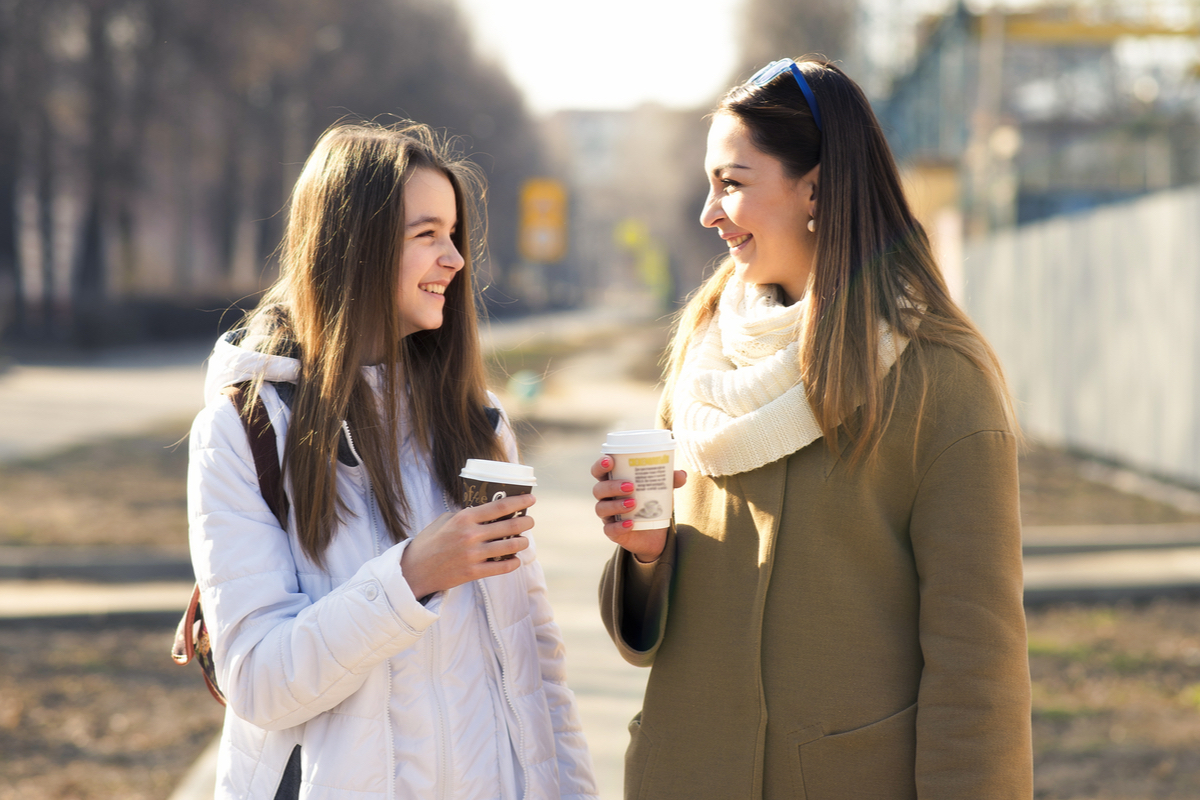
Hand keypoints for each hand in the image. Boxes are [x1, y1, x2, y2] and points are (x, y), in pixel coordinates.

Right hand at [400, 493, 534, 598]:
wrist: (414, 570)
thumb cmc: (430, 542)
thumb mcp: (445, 520)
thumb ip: (466, 515)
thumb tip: (489, 512)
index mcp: (464, 518)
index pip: (499, 507)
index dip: (519, 501)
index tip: (531, 498)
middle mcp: (471, 535)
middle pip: (510, 527)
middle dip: (526, 522)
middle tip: (530, 521)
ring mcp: (473, 555)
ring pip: (510, 547)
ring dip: (522, 543)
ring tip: (524, 541)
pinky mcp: (473, 573)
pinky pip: (502, 568)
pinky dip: (513, 563)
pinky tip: (515, 560)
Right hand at [590, 455, 686, 562]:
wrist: (655, 532)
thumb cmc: (652, 502)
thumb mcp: (662, 490)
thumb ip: (670, 481)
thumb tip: (682, 474)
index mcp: (613, 481)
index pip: (599, 471)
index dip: (600, 465)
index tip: (610, 460)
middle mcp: (606, 498)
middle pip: (598, 489)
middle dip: (612, 486)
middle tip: (630, 486)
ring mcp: (608, 515)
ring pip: (601, 508)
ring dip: (616, 504)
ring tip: (634, 503)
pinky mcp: (613, 532)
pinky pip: (610, 529)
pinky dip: (619, 526)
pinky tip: (631, 523)